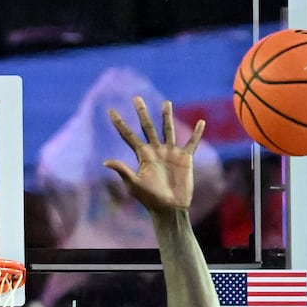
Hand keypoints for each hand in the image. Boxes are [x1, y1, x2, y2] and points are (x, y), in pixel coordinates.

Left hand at [104, 98, 203, 214]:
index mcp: (143, 156)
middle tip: (136, 98)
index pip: (128, 136)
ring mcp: (170, 153)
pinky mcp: (185, 158)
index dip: (119, 123)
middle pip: (147, 127)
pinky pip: (192, 143)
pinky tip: (201, 122)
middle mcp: (155, 151)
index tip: (110, 111)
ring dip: (167, 116)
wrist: (170, 209)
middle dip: (142, 113)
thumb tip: (105, 162)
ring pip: (168, 130)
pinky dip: (197, 133)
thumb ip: (122, 170)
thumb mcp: (134, 184)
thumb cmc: (150, 199)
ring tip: (166, 102)